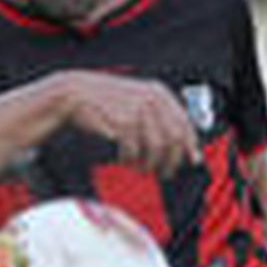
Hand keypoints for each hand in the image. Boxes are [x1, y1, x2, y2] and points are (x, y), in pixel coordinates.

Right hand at [61, 72, 200, 176]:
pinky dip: (129, 159)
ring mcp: (137, 110)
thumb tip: (177, 145)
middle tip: (165, 173)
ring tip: (141, 169)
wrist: (73, 93)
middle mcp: (152, 99)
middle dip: (171, 161)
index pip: (185, 123)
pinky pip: (133, 150)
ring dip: (149, 164)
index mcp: (158, 93)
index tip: (192, 161)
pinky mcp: (122, 122)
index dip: (190, 145)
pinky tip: (123, 160)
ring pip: (156, 147)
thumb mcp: (134, 100)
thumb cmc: (104, 101)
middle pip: (174, 138)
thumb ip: (157, 118)